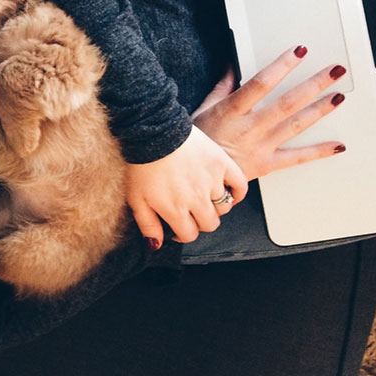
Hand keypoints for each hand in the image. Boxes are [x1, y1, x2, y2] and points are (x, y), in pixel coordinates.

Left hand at [125, 125, 248, 248]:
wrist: (152, 130)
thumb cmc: (141, 162)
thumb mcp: (135, 198)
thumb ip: (148, 224)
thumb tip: (157, 245)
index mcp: (175, 209)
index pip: (190, 234)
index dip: (182, 232)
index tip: (177, 225)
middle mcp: (197, 198)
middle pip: (210, 224)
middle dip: (199, 221)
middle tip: (190, 211)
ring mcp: (212, 181)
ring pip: (224, 207)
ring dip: (214, 206)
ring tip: (203, 197)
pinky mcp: (222, 163)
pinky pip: (240, 185)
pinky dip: (237, 192)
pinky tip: (228, 192)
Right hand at [192, 45, 346, 180]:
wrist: (194, 177)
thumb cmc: (196, 143)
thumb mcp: (203, 109)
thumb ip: (223, 87)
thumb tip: (233, 66)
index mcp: (231, 111)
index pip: (260, 84)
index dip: (282, 66)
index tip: (298, 52)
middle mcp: (249, 129)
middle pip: (287, 103)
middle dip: (314, 84)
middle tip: (334, 71)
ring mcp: (260, 147)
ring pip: (295, 126)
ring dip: (320, 110)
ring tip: (338, 97)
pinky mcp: (266, 164)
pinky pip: (296, 158)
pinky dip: (318, 152)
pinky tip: (336, 145)